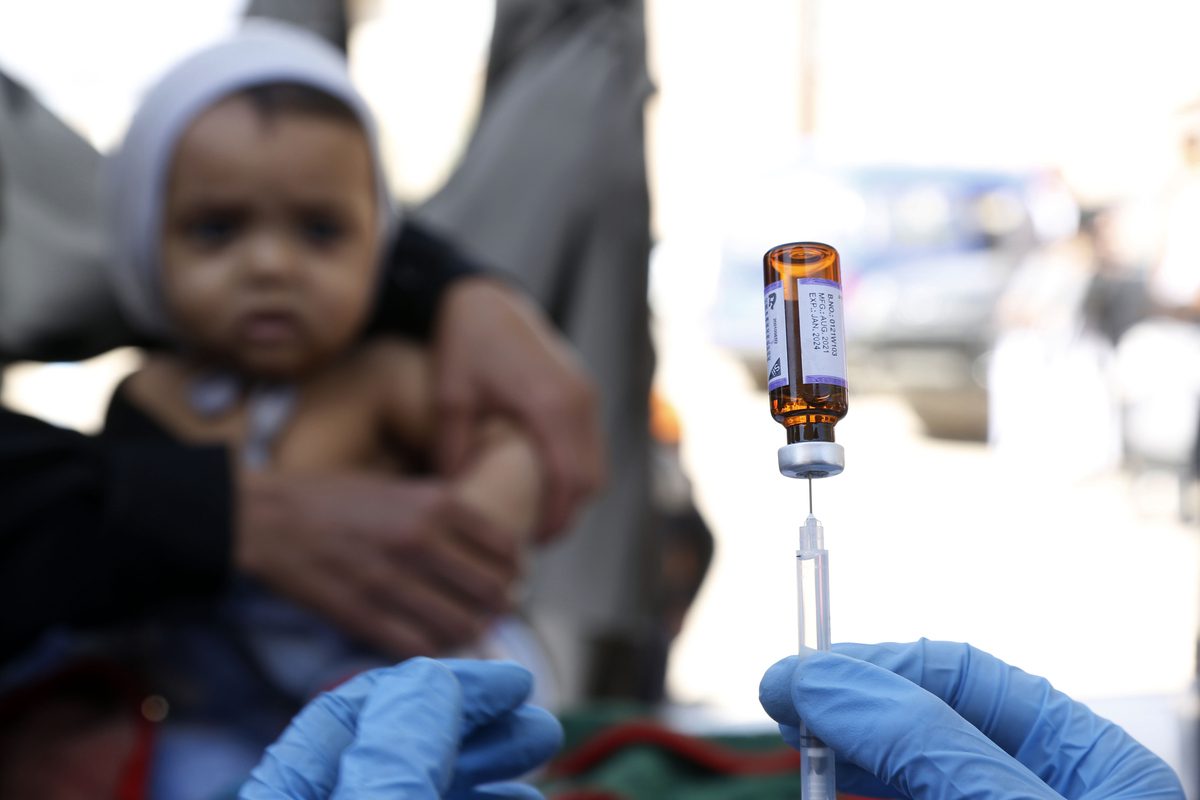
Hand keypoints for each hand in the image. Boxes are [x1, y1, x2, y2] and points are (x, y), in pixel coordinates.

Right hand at [236, 470, 520, 656]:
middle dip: (499, 606)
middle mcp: (422, 540)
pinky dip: (432, 649)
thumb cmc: (332, 499)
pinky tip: (429, 642)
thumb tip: (488, 540)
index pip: (505, 549)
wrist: (265, 518)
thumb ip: (444, 510)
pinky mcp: (362, 614)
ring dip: (470, 633)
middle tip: (493, 610)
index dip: (514, 570)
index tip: (508, 578)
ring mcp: (392, 580)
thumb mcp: (400, 487)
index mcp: (436, 504)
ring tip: (465, 629)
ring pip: (462, 625)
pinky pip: (419, 646)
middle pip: (492, 591)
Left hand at [242, 657, 562, 798]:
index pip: (352, 715)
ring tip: (540, 757)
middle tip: (542, 726)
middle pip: (390, 751)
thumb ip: (395, 753)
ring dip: (484, 768)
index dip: (440, 686)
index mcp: (287, 793)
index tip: (512, 681)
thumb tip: (428, 681)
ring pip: (411, 786)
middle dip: (476, 728)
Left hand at [431, 278, 605, 541]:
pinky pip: (591, 442)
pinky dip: (576, 466)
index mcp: (552, 405)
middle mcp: (580, 402)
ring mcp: (587, 394)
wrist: (485, 295)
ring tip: (539, 514)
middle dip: (569, 513)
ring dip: (575, 492)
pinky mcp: (583, 389)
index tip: (532, 543)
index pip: (570, 481)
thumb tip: (454, 500)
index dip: (556, 519)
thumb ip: (454, 449)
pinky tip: (545, 480)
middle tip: (534, 538)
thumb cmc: (464, 342)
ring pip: (597, 463)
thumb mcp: (451, 397)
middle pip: (592, 480)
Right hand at [759, 640, 1183, 798]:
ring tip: (799, 747)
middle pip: (930, 719)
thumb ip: (930, 747)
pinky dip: (863, 793)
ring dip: (847, 751)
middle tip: (783, 704)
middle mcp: (1052, 787)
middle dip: (850, 705)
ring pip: (913, 767)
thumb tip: (832, 681)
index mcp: (1095, 766)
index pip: (962, 676)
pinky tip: (835, 786)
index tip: (798, 676)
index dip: (872, 665)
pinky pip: (908, 799)